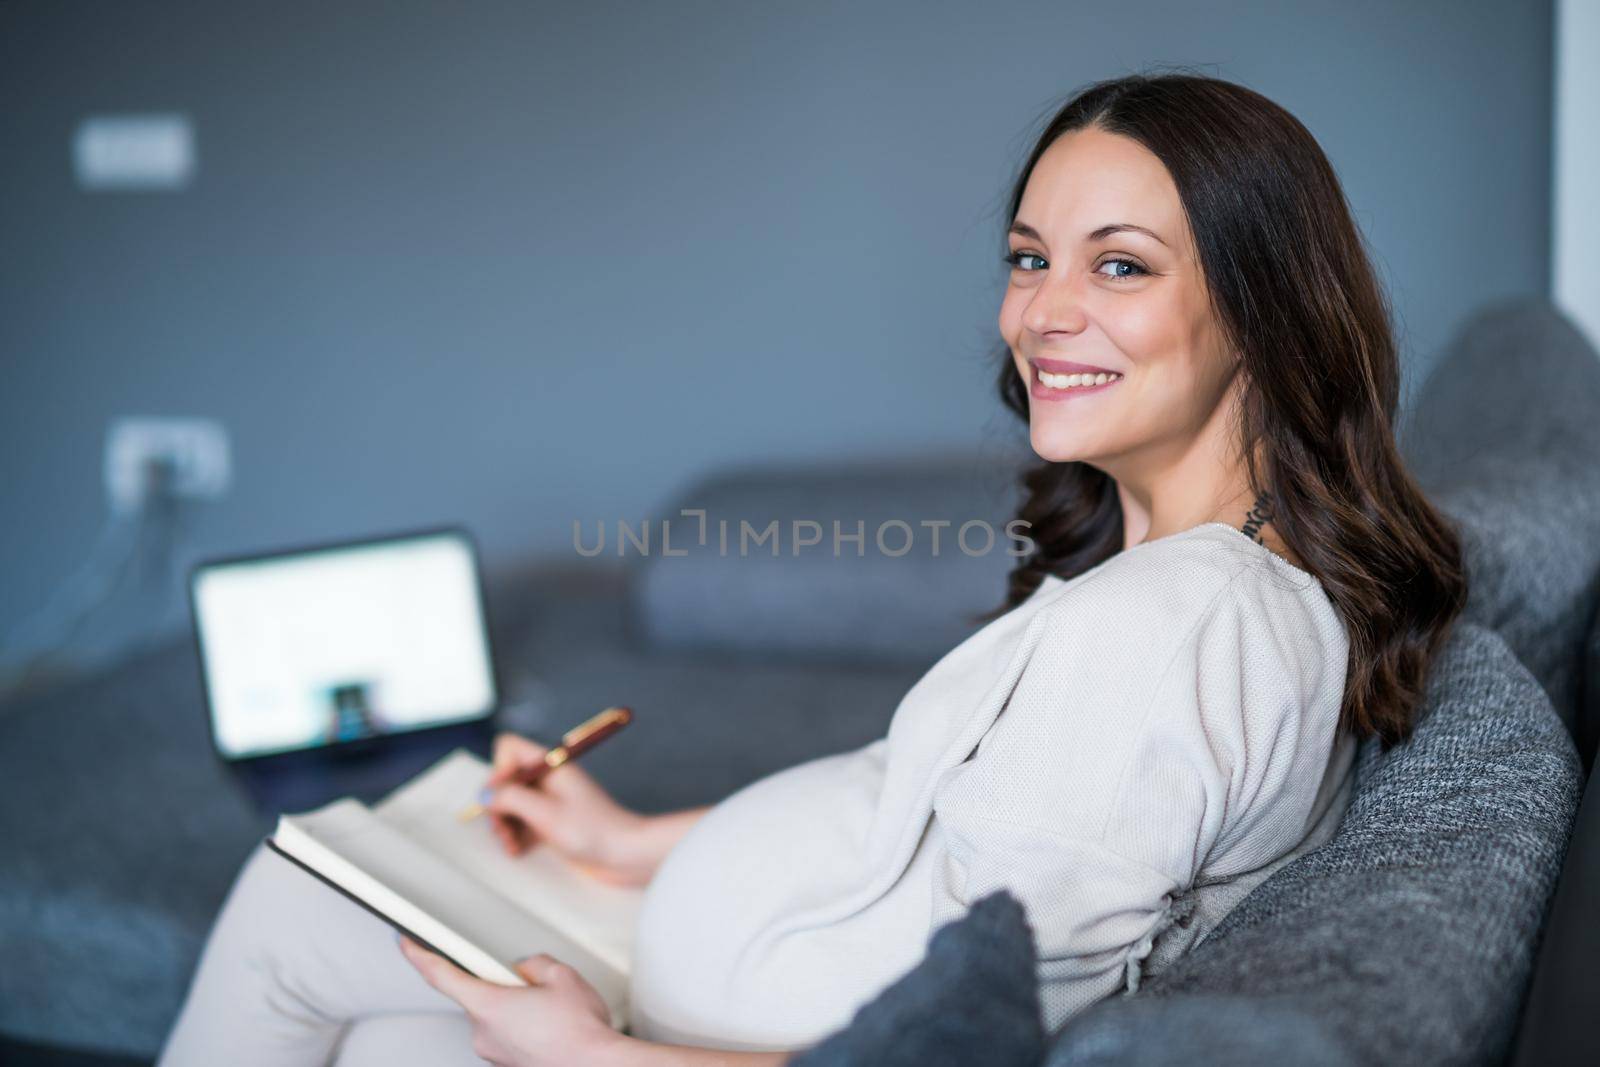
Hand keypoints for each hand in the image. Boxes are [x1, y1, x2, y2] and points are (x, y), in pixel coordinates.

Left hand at [399, 935, 621, 1065]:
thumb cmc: (579, 1032)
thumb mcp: (561, 976)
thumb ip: (533, 964)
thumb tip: (527, 969)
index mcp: (487, 1005)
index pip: (440, 975)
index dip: (419, 955)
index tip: (406, 943)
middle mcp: (482, 1033)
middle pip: (478, 994)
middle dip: (502, 982)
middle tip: (532, 982)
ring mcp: (493, 1052)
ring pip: (496, 1015)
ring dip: (516, 1006)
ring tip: (550, 1009)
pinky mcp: (506, 1064)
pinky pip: (507, 1034)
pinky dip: (524, 1025)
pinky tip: (549, 1025)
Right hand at [485, 731, 653, 885]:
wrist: (627, 855)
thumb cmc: (594, 831)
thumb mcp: (545, 813)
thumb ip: (510, 799)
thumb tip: (483, 795)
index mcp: (551, 765)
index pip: (509, 749)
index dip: (499, 771)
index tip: (502, 796)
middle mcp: (549, 779)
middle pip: (506, 779)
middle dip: (498, 805)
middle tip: (501, 829)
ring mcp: (550, 801)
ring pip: (511, 803)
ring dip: (504, 824)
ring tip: (510, 845)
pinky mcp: (553, 823)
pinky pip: (523, 823)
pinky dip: (516, 836)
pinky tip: (518, 851)